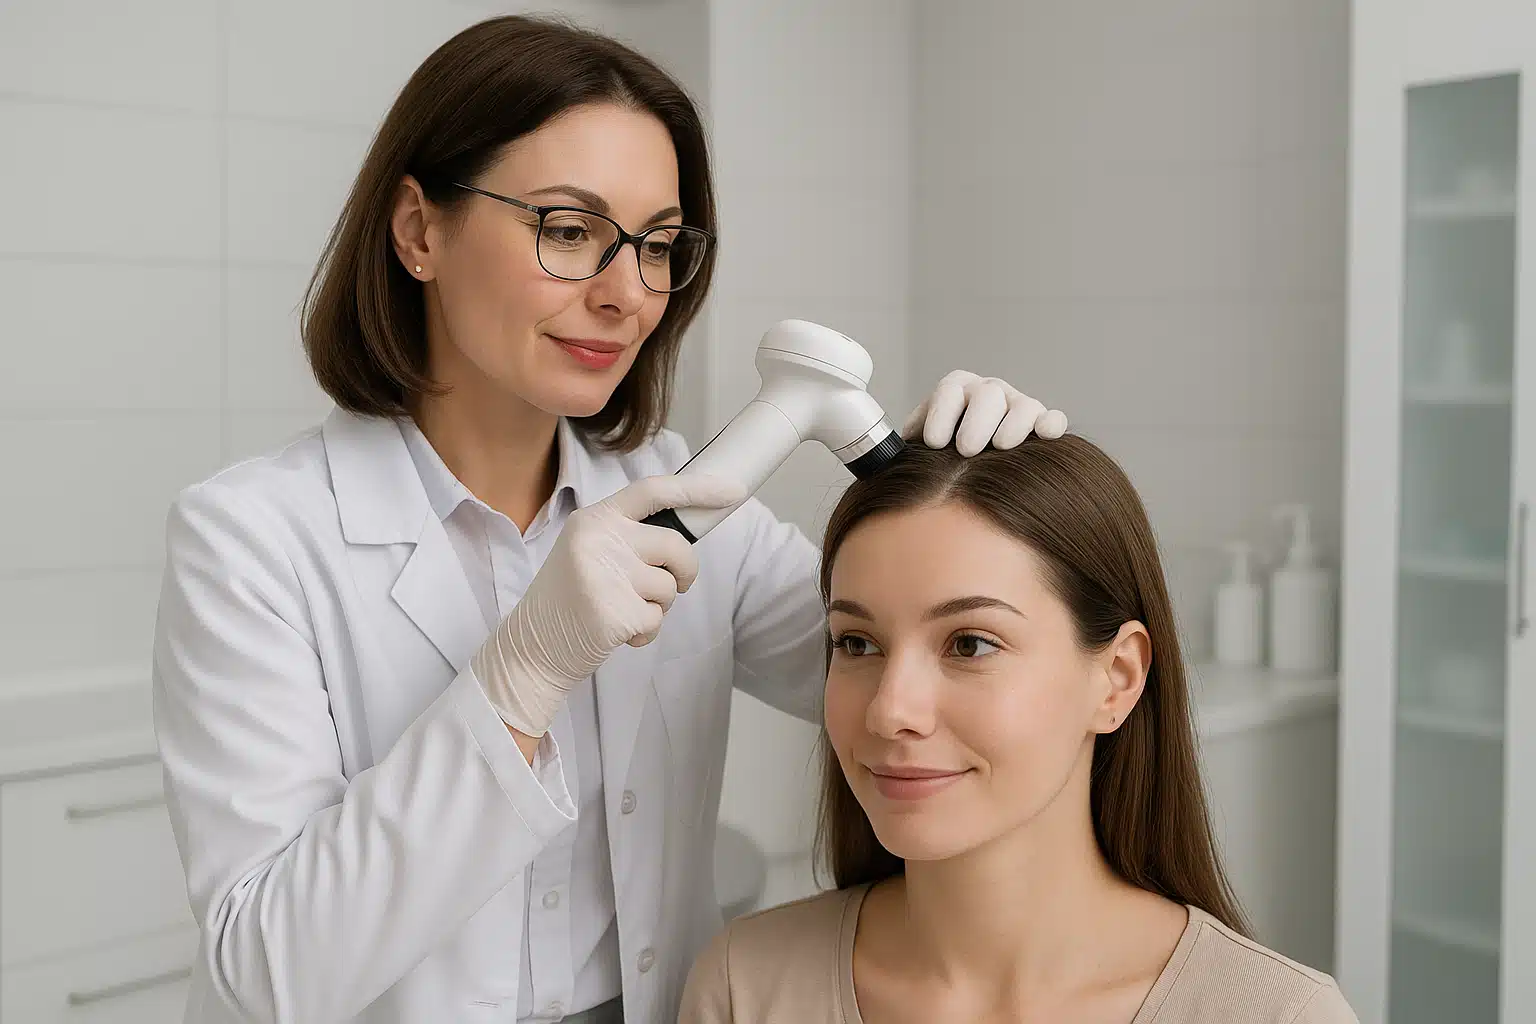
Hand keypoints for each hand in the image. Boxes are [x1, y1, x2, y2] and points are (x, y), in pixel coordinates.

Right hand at [471, 473, 746, 736]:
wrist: (531, 648)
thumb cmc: (570, 599)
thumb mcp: (589, 551)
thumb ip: (629, 537)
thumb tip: (684, 533)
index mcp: (595, 519)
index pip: (653, 491)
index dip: (698, 489)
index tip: (733, 490)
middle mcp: (600, 540)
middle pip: (676, 546)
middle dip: (685, 571)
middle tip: (674, 585)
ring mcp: (608, 576)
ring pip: (670, 587)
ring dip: (658, 605)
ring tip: (621, 611)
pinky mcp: (616, 612)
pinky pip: (657, 619)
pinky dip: (645, 632)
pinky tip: (617, 633)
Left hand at [903, 370, 1067, 455]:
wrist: (969, 457)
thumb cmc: (943, 449)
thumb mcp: (920, 439)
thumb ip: (908, 441)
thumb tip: (890, 454)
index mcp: (956, 390)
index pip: (950, 391)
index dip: (942, 414)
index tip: (934, 442)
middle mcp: (988, 391)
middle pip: (987, 395)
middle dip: (976, 422)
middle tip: (966, 449)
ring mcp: (1018, 404)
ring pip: (1022, 405)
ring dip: (1013, 425)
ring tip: (1000, 446)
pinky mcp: (1042, 422)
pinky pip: (1051, 417)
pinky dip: (1050, 424)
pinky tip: (1044, 437)